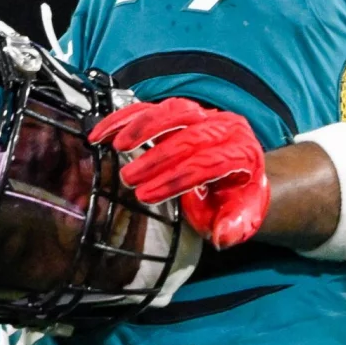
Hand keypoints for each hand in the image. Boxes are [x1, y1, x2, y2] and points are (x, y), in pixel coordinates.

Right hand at [90, 99, 269, 247]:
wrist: (242, 174)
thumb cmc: (236, 198)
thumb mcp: (241, 217)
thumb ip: (233, 226)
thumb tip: (221, 237)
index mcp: (243, 154)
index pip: (209, 163)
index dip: (176, 179)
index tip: (146, 196)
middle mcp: (227, 129)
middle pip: (190, 137)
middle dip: (157, 157)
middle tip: (129, 178)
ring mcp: (204, 115)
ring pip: (173, 111)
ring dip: (142, 127)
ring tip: (116, 146)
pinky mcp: (181, 110)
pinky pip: (152, 107)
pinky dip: (125, 117)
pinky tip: (102, 133)